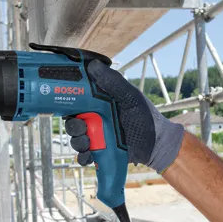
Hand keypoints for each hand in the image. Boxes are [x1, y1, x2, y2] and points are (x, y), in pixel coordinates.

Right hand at [66, 60, 184, 172]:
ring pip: (77, 139)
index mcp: (99, 105)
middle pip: (73, 122)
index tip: (65, 102)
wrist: (157, 143)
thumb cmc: (146, 116)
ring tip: (87, 141)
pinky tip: (89, 155)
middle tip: (81, 126)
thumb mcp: (130, 96)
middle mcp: (95, 120)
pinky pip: (85, 156)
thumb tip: (93, 64)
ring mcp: (97, 137)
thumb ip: (113, 82)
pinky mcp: (100, 153)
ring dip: (78, 140)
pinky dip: (83, 157)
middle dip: (73, 125)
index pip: (77, 102)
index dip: (68, 102)